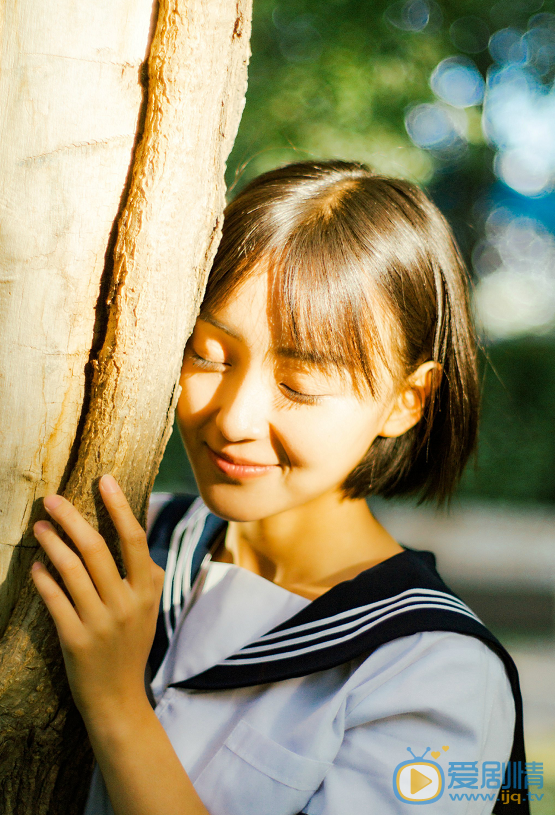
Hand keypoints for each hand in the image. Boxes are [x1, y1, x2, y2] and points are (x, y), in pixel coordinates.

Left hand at [31, 475, 164, 722]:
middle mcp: (126, 603)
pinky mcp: (76, 639)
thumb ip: (147, 573)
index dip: (119, 506)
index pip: (134, 539)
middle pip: (96, 548)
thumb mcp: (149, 608)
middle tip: (51, 499)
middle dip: (72, 519)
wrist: (118, 698)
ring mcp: (101, 622)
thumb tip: (139, 532)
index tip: (104, 480)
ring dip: (52, 544)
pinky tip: (36, 566)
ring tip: (38, 527)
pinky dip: (43, 578)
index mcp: (147, 590)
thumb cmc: (131, 644)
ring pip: (71, 570)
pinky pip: (55, 599)